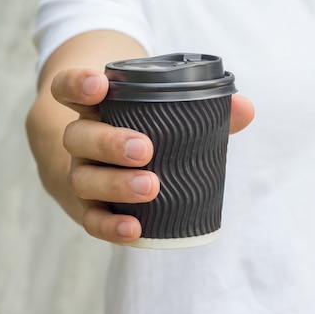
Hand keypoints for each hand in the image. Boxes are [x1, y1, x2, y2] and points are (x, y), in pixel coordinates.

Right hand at [51, 68, 253, 243]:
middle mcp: (82, 140)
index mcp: (96, 108)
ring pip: (83, 179)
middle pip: (79, 137)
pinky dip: (110, 226)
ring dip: (114, 184)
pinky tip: (134, 229)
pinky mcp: (90, 208)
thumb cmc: (146, 130)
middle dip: (109, 142)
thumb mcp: (165, 112)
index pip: (69, 90)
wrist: (111, 164)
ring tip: (151, 187)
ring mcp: (83, 175)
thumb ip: (205, 107)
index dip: (77, 84)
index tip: (99, 84)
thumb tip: (244, 108)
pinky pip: (92, 219)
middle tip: (144, 149)